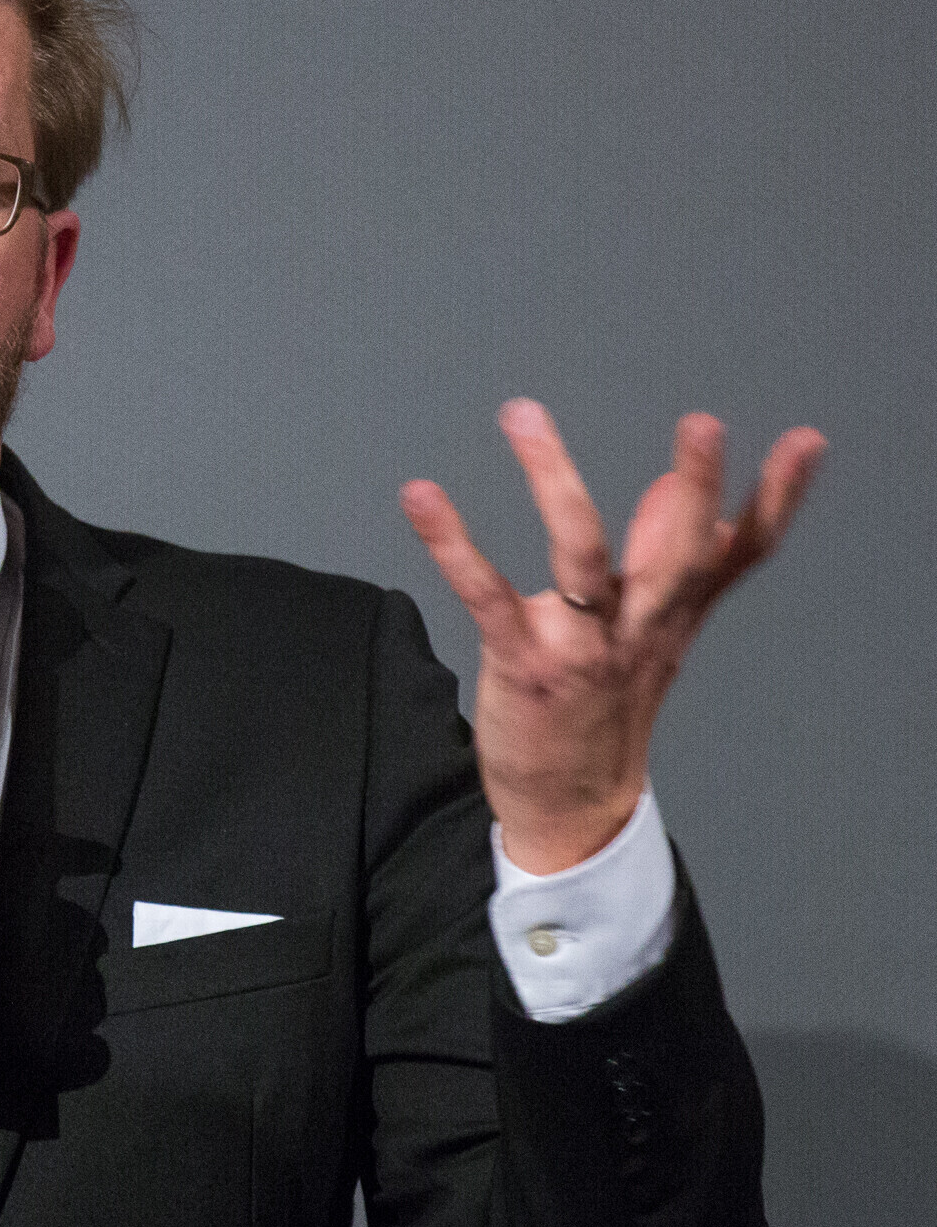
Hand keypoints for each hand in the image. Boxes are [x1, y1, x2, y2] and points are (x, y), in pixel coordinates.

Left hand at [400, 399, 826, 872]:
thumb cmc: (605, 708)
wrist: (571, 808)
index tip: (805, 443)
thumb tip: (672, 491)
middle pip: (679, 553)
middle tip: (704, 424)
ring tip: (525, 418)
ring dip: (553, 483)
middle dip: (696, 488)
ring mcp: (583, 646)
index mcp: (674, 615)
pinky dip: (451, 544)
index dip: (776, 499)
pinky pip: (486, 594)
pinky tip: (422, 498)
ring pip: (580, 556)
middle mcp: (639, 629)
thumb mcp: (648, 634)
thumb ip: (663, 558)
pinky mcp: (525, 662)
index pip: (742, 552)